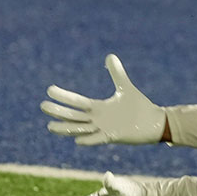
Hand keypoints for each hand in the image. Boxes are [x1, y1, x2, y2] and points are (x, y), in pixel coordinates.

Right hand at [40, 54, 166, 145]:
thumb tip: (110, 55)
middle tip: (42, 105)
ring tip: (49, 126)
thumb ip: (117, 73)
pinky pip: (98, 140)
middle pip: (74, 115)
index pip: (77, 102)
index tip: (49, 89)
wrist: (154, 123)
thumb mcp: (125, 88)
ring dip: (66, 128)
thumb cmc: (138, 107)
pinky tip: (77, 140)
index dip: (64, 96)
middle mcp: (98, 120)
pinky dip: (88, 140)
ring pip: (80, 130)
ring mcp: (104, 129)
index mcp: (99, 109)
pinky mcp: (113, 138)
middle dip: (58, 111)